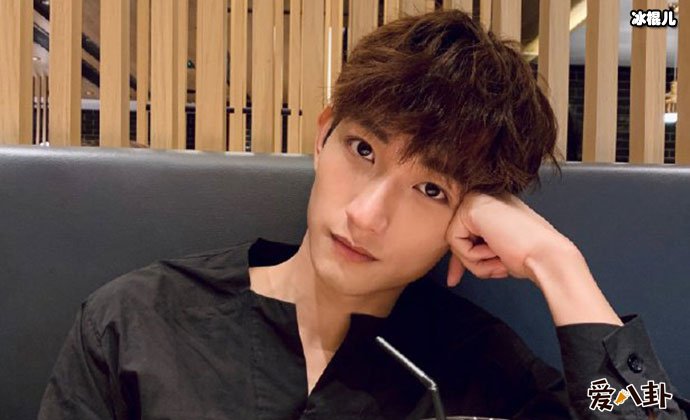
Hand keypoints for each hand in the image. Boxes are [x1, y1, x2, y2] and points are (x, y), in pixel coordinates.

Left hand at [444, 192, 574, 286]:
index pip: (464, 233)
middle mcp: (484, 198)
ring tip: (500, 259)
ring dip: (475, 261)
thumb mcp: (495, 253)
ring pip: (454, 241)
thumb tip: (452, 273)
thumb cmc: (530, 257)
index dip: (464, 258)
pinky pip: (454, 241)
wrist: (547, 256)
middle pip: (457, 237)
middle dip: (469, 262)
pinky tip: (496, 250)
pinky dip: (472, 256)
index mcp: (493, 205)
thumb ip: (474, 253)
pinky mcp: (471, 208)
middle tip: (495, 269)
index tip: (455, 279)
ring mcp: (477, 199)